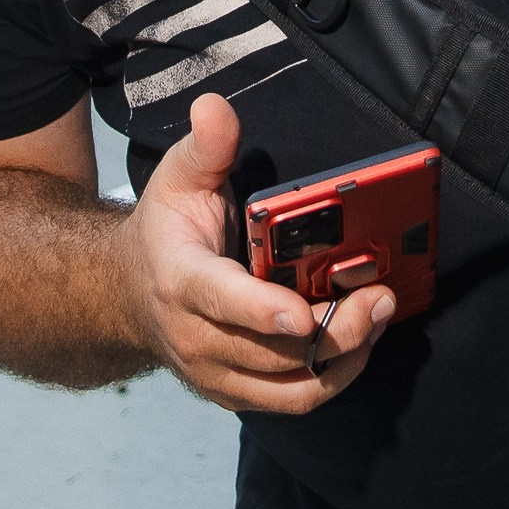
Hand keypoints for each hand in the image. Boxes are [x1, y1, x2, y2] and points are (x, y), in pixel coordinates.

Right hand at [113, 94, 394, 412]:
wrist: (129, 293)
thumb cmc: (165, 232)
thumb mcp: (177, 179)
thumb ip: (205, 147)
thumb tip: (215, 107)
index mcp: (182, 282)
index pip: (223, 302)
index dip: (263, 311)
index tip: (303, 310)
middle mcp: (197, 338)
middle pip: (273, 352)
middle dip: (334, 330)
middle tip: (380, 298)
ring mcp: (217, 374)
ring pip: (291, 389)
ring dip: (344, 359)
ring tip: (379, 317)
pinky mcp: (238, 393)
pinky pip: (293, 400)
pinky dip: (333, 377)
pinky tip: (362, 341)